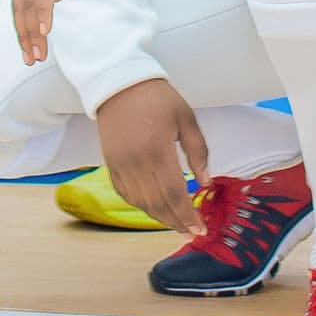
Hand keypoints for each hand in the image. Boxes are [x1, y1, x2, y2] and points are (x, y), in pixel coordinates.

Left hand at [10, 0, 107, 67]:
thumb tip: (53, 1)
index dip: (22, 23)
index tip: (28, 46)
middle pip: (20, 4)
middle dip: (23, 34)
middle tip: (30, 59)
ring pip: (29, 1)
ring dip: (32, 30)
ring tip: (38, 54)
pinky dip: (43, 11)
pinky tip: (46, 31)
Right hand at [91, 78, 212, 239]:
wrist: (119, 82)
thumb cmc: (157, 97)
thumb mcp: (186, 117)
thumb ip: (198, 151)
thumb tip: (205, 182)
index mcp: (157, 150)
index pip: (174, 194)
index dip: (188, 215)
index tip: (201, 229)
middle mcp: (136, 162)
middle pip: (157, 204)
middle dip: (177, 222)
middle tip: (192, 232)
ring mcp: (120, 165)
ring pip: (141, 203)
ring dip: (160, 217)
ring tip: (176, 224)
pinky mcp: (110, 163)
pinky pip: (125, 193)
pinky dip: (141, 205)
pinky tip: (154, 208)